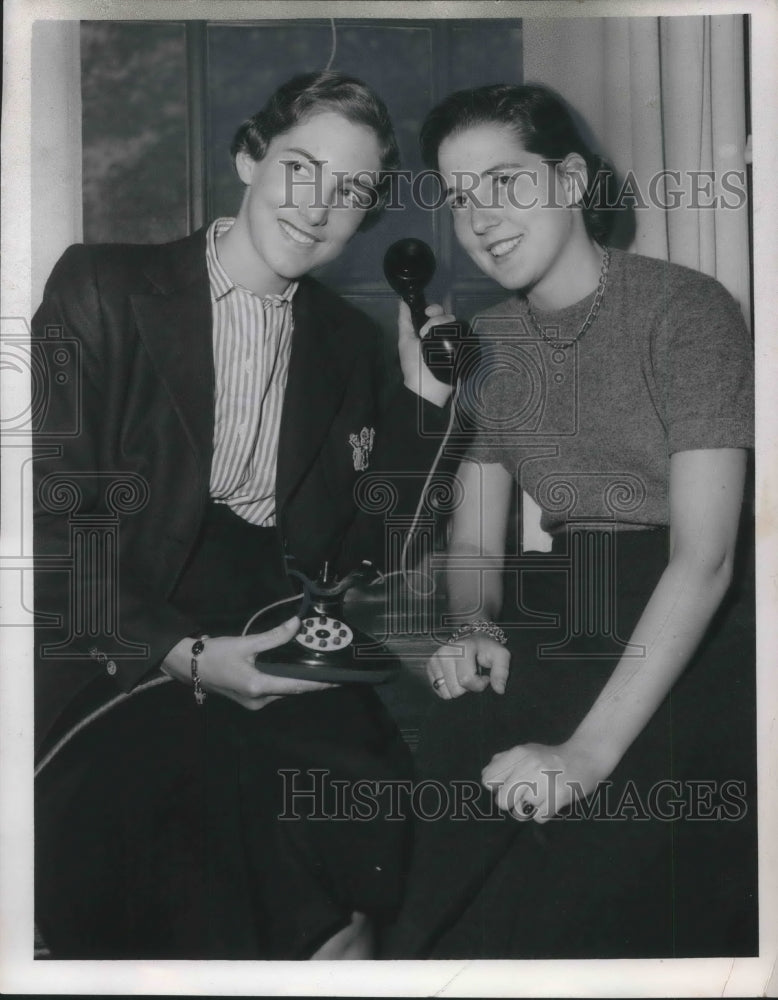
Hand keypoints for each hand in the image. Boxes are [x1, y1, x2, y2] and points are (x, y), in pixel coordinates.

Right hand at [161, 617, 334, 709]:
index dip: (318, 684)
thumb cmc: (215, 654)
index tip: (336, 680)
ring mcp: (254, 703)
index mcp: (258, 687)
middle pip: (292, 690)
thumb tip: (297, 624)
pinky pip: (274, 691)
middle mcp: (259, 700)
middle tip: (330, 669)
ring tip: (317, 668)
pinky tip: (295, 671)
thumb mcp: (245, 643)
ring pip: (283, 691)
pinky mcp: (250, 700)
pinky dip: (285, 682)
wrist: (189, 667)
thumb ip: (273, 636)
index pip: (296, 686)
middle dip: (311, 681)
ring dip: (298, 682)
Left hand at [397, 300, 453, 405]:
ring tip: (433, 339)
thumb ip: (404, 321)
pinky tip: (450, 338)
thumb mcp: (405, 340)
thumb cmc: (413, 364)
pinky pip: (465, 335)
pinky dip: (459, 333)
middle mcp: (442, 335)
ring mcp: (454, 342)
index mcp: (429, 331)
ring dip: (444, 326)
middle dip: (438, 317)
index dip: (434, 309)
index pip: (437, 314)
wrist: (425, 386)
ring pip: (455, 324)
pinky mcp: (463, 350)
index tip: (427, 312)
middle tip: (428, 328)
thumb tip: (402, 301)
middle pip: (447, 316)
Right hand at [426, 633, 509, 698]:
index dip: (479, 684)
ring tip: (464, 674)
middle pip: (456, 689)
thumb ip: (502, 672)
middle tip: (473, 674)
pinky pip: (438, 691)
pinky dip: (449, 688)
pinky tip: (455, 676)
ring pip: (446, 693)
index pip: (466, 680)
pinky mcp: (430, 666)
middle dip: (468, 687)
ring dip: (458, 688)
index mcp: (462, 648)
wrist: (472, 637)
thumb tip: (499, 690)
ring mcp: (435, 659)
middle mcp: (445, 652)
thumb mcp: (500, 656)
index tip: (484, 676)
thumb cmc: (486, 649)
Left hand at [481, 736, 618, 823]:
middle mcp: (529, 765)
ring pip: (521, 812)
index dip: (497, 787)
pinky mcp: (559, 795)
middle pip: (502, 801)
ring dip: (529, 808)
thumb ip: (504, 761)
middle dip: (512, 802)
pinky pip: (539, 818)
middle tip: (525, 794)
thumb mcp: (526, 751)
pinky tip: (551, 800)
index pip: (488, 780)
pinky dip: (544, 813)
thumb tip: (486, 775)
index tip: (508, 785)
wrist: (585, 757)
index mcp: (518, 753)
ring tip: (541, 796)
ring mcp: (545, 781)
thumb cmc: (551, 757)